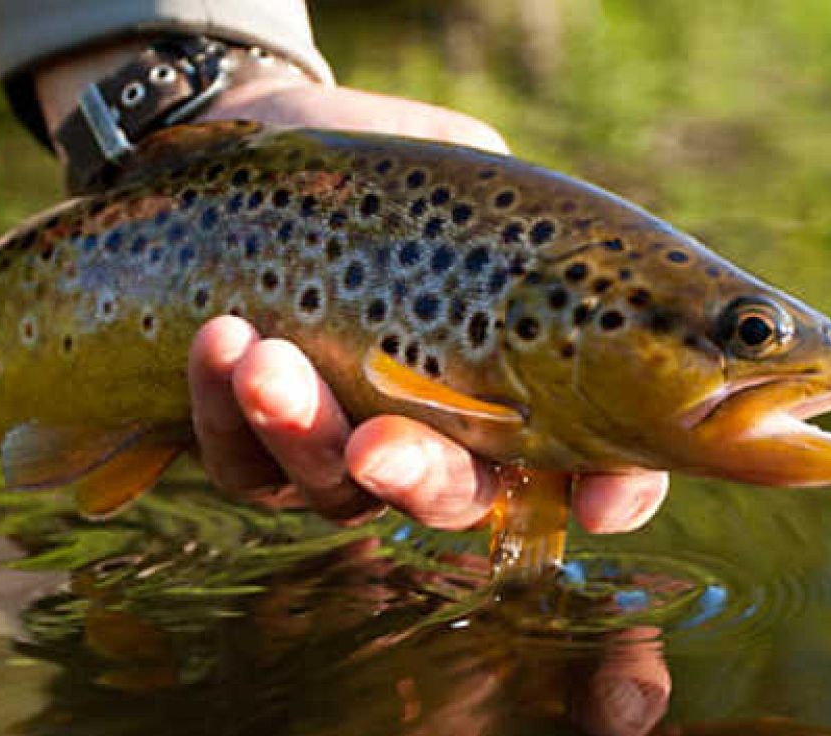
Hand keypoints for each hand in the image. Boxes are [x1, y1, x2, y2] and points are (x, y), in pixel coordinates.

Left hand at [33, 53, 669, 531]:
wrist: (278, 141)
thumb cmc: (401, 171)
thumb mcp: (475, 177)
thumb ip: (519, 222)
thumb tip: (557, 252)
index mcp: (519, 392)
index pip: (590, 471)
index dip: (609, 493)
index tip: (597, 498)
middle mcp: (439, 444)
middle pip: (448, 499)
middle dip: (415, 478)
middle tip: (376, 447)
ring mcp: (343, 458)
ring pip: (332, 490)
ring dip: (300, 434)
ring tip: (264, 363)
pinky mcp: (254, 450)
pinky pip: (240, 462)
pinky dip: (225, 410)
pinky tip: (221, 343)